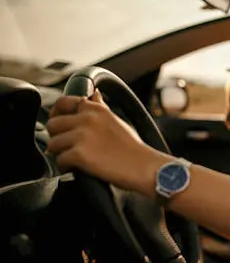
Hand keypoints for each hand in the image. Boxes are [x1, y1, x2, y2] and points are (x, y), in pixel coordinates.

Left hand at [46, 90, 163, 193]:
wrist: (144, 167)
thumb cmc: (133, 148)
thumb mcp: (116, 120)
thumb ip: (100, 107)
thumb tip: (94, 94)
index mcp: (95, 109)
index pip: (62, 103)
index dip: (57, 114)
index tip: (60, 125)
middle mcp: (86, 119)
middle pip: (52, 124)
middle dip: (57, 136)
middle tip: (66, 146)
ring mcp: (81, 136)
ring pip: (53, 143)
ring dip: (60, 153)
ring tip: (73, 159)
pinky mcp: (79, 154)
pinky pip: (59, 160)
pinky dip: (65, 166)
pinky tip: (76, 168)